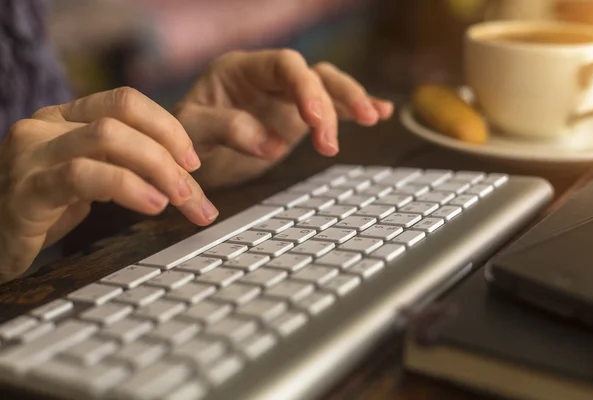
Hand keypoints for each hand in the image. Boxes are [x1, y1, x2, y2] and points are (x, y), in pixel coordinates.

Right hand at [0, 88, 216, 282]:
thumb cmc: (41, 208)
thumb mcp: (86, 177)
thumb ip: (122, 164)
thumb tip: (182, 174)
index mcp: (64, 118)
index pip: (126, 101)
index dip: (167, 126)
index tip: (193, 160)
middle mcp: (46, 126)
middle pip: (122, 118)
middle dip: (169, 154)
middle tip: (194, 191)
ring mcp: (33, 155)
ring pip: (108, 137)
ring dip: (157, 168)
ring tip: (180, 199)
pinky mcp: (26, 190)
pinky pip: (83, 176)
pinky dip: (128, 187)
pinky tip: (151, 205)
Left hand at [174, 49, 393, 187]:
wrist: (188, 158)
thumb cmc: (183, 139)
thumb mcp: (193, 131)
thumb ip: (225, 128)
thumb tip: (269, 141)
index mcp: (240, 70)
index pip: (284, 65)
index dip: (305, 88)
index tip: (315, 120)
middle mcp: (267, 78)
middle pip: (313, 75)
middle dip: (330, 104)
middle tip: (330, 143)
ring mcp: (284, 98)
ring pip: (327, 86)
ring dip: (350, 102)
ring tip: (372, 118)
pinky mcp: (296, 118)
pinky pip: (331, 107)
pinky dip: (353, 110)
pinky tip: (381, 113)